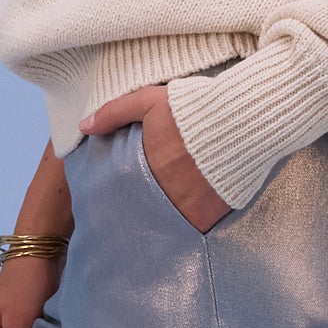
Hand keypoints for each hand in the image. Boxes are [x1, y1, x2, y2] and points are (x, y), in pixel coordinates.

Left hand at [80, 85, 232, 231]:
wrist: (244, 119)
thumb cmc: (195, 108)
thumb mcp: (150, 100)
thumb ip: (115, 112)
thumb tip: (83, 126)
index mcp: (146, 167)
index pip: (124, 189)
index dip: (122, 194)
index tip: (125, 192)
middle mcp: (164, 192)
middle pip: (145, 208)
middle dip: (145, 205)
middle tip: (149, 202)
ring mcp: (189, 207)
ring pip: (168, 220)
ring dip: (167, 213)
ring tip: (170, 206)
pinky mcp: (212, 214)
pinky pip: (195, 226)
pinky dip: (192, 219)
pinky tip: (193, 208)